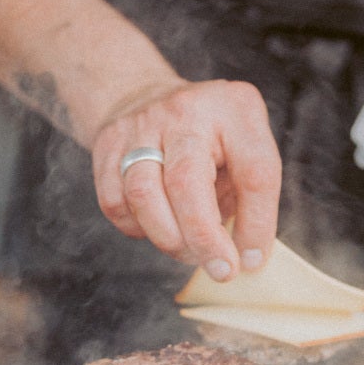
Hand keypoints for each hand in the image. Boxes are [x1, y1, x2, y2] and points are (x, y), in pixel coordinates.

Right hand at [88, 79, 283, 280]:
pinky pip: (115, 202)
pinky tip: (156, 226)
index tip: (252, 260)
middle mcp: (185, 111)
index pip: (254, 172)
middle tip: (221, 270)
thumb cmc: (208, 136)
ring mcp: (140, 125)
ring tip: (188, 251)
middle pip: (187, 183)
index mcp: (235, 110)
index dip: (256, 224)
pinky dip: (137, 228)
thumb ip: (249, 195)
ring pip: (143, 195)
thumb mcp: (244, 148)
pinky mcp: (107, 144)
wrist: (143, 94)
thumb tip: (245, 257)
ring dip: (169, 238)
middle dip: (204, 238)